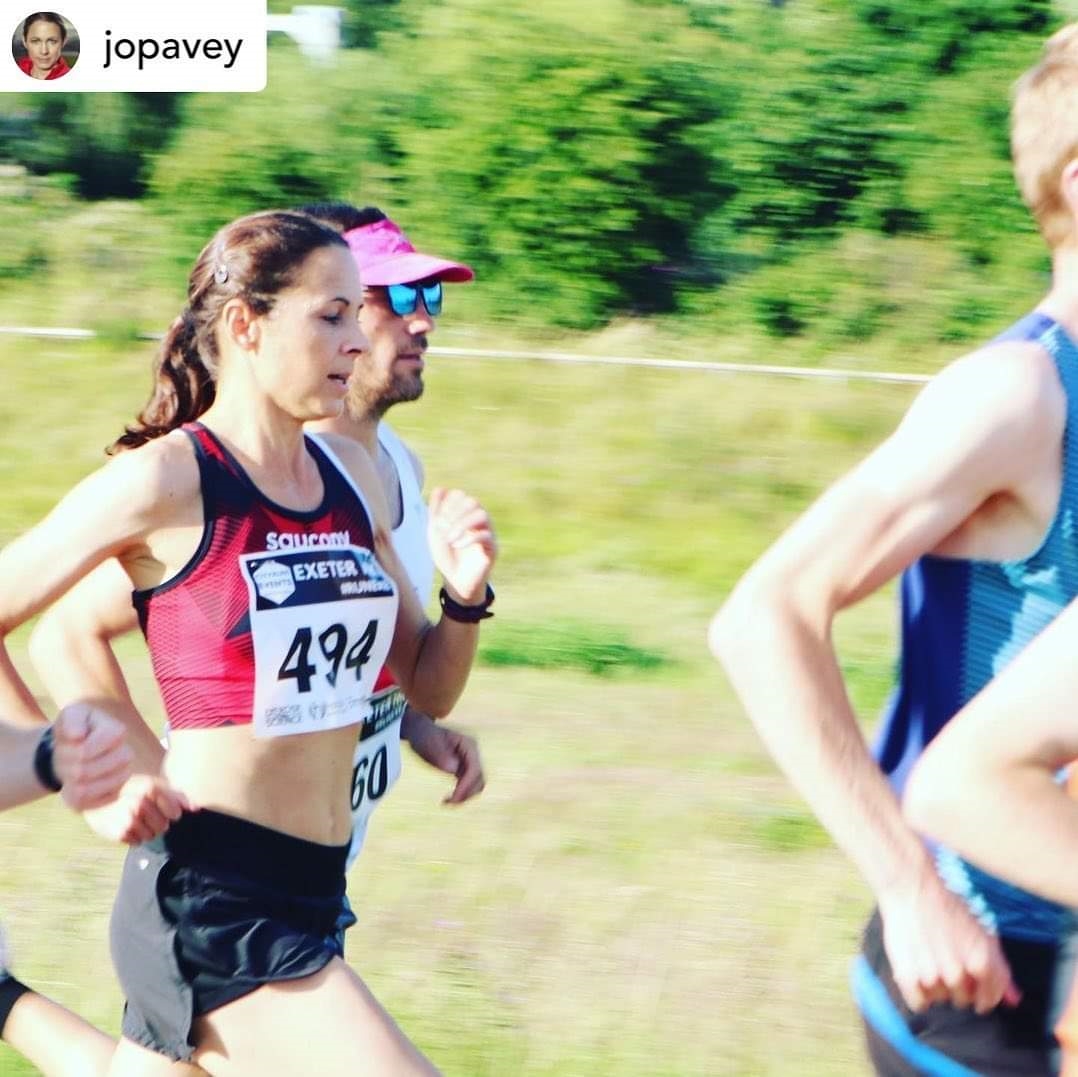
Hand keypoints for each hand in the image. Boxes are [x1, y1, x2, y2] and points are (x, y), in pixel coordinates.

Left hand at [53, 703, 132, 811]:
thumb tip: (78, 735)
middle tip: (65, 757)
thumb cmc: (75, 729)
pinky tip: (74, 785)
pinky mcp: (113, 795)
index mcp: (118, 732)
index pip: (86, 750)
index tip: (70, 741)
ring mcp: (121, 777)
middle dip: (66, 765)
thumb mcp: (70, 715)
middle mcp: (126, 755)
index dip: (70, 749)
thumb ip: (72, 719)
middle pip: (84, 772)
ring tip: (69, 771)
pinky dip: (71, 797)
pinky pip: (84, 804)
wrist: (78, 749)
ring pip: (84, 791)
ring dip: (67, 782)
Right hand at [82, 773, 195, 844]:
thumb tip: (196, 808)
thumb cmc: (129, 789)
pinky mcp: (119, 833)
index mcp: (151, 788)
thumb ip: (177, 796)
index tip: (161, 808)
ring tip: (134, 819)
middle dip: (158, 822)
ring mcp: (129, 819)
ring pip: (151, 836)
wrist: (96, 797)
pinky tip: (125, 825)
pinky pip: (137, 842)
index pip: (175, 812)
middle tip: (144, 814)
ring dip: (146, 830)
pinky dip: (134, 837)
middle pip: (164, 826)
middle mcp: (140, 803)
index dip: (170, 812)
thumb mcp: (153, 785)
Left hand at [405, 713, 485, 804]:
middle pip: (479, 779)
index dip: (466, 786)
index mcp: (469, 745)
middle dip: (467, 793)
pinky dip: (461, 794)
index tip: (453, 797)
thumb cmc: (424, 735)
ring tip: (447, 802)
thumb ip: (441, 755)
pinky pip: (468, 785)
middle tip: (448, 802)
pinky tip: (446, 799)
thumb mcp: (429, 743)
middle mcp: (473, 754)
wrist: (420, 731)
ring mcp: (469, 762)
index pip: (474, 770)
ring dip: (465, 796)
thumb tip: (454, 769)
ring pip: (476, 785)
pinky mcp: (462, 769)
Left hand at [427, 488, 496, 605]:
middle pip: (473, 502)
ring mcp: (487, 532)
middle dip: (456, 513)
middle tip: (443, 528)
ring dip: (463, 524)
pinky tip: (457, 546)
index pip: (461, 495)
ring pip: (482, 515)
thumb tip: (439, 488)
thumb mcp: (435, 532)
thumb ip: (435, 511)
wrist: (455, 581)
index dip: (448, 504)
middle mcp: (478, 520)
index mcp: (464, 514)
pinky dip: (469, 538)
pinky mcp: (492, 548)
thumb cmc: (446, 556)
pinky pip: (486, 535)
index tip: (437, 520)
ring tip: (450, 539)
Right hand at [879, 867, 1020, 1013]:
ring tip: (927, 959)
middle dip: (957, 986)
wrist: (911, 886)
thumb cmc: (947, 905)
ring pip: (940, 999)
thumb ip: (1000, 970)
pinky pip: (918, 1003)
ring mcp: (932, 976)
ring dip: (935, 986)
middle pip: (963, 1000)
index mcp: (982, 963)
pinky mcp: (908, 975)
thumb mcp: (982, 933)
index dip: (981, 995)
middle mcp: (959, 973)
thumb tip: (1014, 1001)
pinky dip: (917, 993)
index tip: (971, 989)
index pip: (989, 999)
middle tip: (944, 961)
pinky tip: (915, 972)